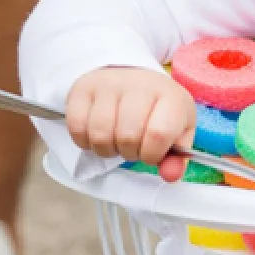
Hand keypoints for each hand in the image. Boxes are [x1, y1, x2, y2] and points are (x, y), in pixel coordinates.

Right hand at [66, 67, 196, 170]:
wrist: (133, 79)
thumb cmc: (157, 110)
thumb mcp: (177, 131)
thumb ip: (177, 157)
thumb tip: (171, 175)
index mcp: (170, 96)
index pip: (159, 134)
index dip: (152, 154)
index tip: (151, 153)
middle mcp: (140, 85)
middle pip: (127, 136)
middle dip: (129, 153)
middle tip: (132, 146)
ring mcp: (109, 83)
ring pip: (100, 134)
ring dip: (106, 149)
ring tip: (116, 140)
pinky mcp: (82, 88)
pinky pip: (77, 128)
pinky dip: (85, 141)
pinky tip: (97, 134)